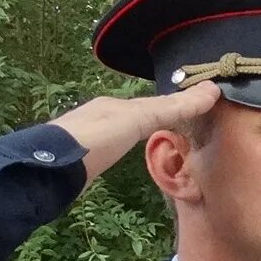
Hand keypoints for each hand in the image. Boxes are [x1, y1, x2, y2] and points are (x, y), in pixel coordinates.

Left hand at [50, 81, 221, 182]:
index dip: (178, 103)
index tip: (200, 104)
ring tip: (161, 137)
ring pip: (123, 130)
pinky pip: (112, 146)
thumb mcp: (135, 120)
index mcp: (113, 104)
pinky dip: (126, 146)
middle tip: (185, 122)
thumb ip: (169, 109)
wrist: (50, 169)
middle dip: (158, 115)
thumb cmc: (95, 139)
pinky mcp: (82, 160)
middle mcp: (99, 116)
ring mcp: (88, 138)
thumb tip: (210, 91)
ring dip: (141, 131)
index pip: (154, 102)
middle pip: (136, 113)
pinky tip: (125, 154)